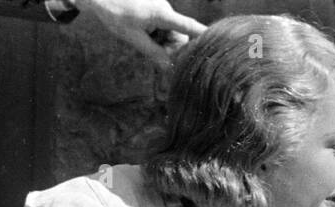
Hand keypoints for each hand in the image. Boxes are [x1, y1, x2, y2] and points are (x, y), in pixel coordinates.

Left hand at [74, 0, 206, 67]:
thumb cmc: (114, 13)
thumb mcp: (133, 38)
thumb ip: (154, 54)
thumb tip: (169, 69)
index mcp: (162, 14)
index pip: (188, 27)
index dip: (204, 35)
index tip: (219, 41)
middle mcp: (165, 9)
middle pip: (180, 36)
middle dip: (172, 49)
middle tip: (155, 55)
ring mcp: (160, 8)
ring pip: (171, 34)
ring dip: (162, 43)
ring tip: (142, 39)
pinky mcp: (155, 9)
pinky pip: (163, 27)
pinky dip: (156, 35)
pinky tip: (141, 32)